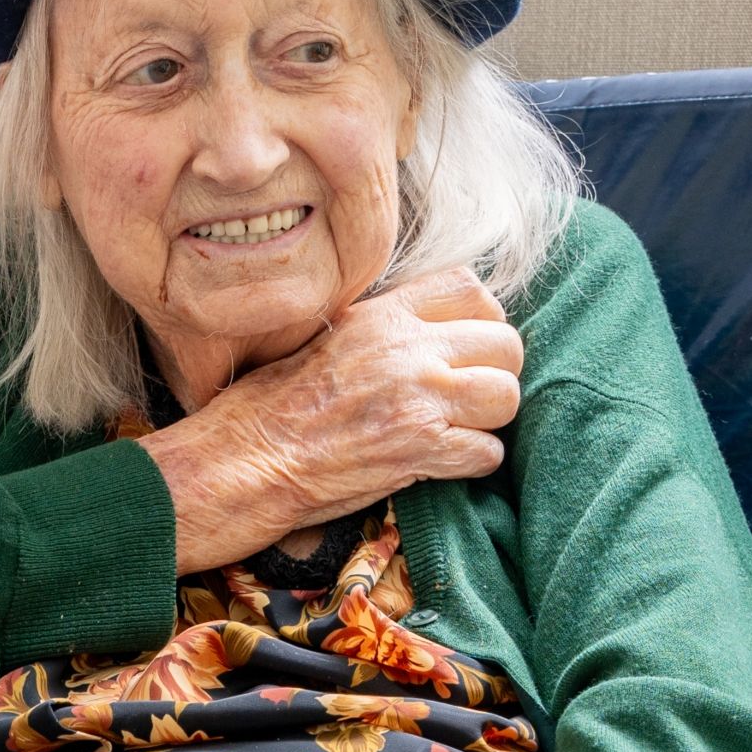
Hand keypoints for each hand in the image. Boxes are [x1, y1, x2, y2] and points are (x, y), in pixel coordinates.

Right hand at [141, 268, 521, 573]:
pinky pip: (488, 452)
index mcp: (382, 316)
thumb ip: (379, 327)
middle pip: (505, 344)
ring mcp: (418, 399)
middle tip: (469, 395)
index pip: (471, 289)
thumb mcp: (323, 339)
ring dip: (489, 419)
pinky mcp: (421, 451)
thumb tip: (422, 328)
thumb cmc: (269, 405)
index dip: (482, 319)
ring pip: (505, 397)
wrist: (246, 460)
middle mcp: (407, 349)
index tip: (467, 345)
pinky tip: (444, 463)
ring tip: (459, 430)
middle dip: (495, 372)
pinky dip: (473, 463)